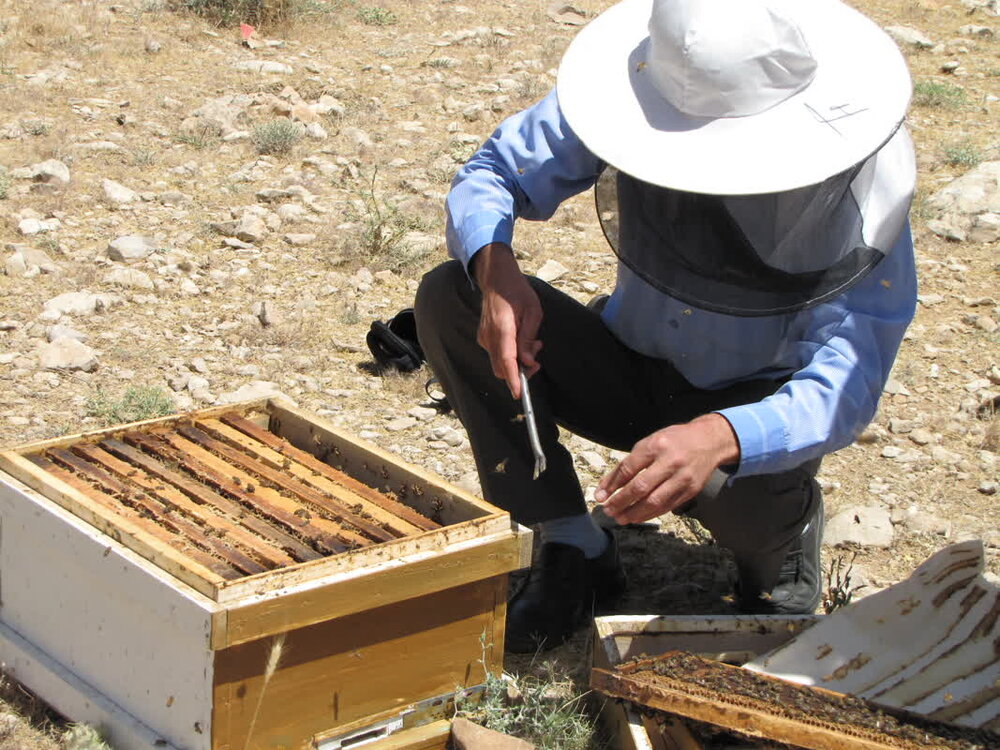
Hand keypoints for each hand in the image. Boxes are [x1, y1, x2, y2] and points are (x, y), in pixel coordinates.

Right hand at [472, 243, 542, 398]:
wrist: (496, 279)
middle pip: (501, 368)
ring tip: (533, 343)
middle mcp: (489, 336)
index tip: (520, 393)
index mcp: (502, 328)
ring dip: (517, 362)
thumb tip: (527, 361)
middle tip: (537, 359)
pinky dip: (511, 355)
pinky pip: (497, 354)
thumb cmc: (517, 292)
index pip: (506, 361)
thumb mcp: (532, 312)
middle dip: (519, 372)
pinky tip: (522, 341)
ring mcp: (484, 337)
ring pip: (500, 362)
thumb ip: (528, 338)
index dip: (513, 379)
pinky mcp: (484, 338)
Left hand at [595, 414, 738, 524]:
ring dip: (634, 513)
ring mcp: (683, 478)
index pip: (629, 468)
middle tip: (608, 511)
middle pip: (641, 487)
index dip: (612, 485)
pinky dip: (650, 514)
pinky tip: (638, 517)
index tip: (600, 496)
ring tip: (621, 518)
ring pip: (655, 501)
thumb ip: (629, 463)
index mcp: (656, 445)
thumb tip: (607, 487)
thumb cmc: (674, 441)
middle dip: (621, 502)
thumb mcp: (650, 443)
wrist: (710, 441)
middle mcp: (671, 462)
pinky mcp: (691, 490)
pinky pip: (667, 506)